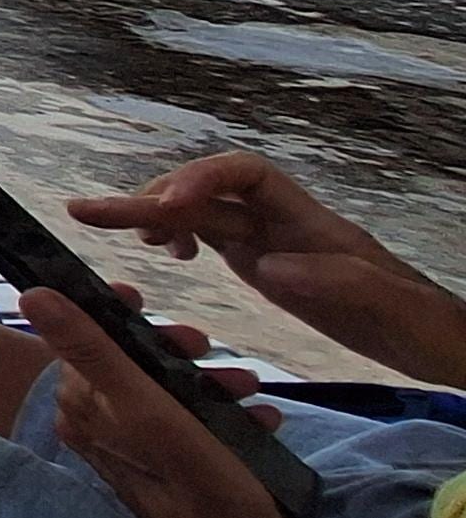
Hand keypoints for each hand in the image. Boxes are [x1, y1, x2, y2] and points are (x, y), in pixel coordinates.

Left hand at [22, 285, 281, 517]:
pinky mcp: (174, 459)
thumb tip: (34, 295)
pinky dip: (227, 415)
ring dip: (213, 380)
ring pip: (169, 389)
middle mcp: (101, 424)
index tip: (139, 296)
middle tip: (206, 346)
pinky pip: (194, 422)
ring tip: (246, 387)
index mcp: (83, 407)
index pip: (78, 338)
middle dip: (174, 347)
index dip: (107, 311)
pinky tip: (257, 419)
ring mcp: (137, 442)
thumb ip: (93, 350)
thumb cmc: (196, 480)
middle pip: (129, 360)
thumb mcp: (146, 406)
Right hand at [69, 152, 465, 385]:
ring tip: (110, 227)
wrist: (437, 343)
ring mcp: (271, 242)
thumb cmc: (420, 322)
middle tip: (87, 211)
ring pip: (200, 214)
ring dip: (152, 214)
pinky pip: (210, 237)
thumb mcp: (387, 304)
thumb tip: (268, 264)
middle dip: (148, 197)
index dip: (199, 180)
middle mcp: (282, 223)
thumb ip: (334, 279)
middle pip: (206, 193)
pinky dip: (177, 236)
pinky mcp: (266, 266)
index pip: (243, 174)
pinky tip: (166, 253)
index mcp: (309, 222)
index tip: (164, 209)